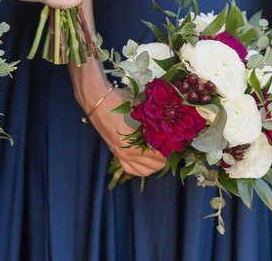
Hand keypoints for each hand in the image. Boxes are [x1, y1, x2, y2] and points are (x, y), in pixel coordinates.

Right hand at [69, 55, 164, 177]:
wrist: (97, 100)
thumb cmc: (119, 100)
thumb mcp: (140, 109)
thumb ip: (154, 122)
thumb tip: (172, 131)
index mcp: (133, 138)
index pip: (160, 152)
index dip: (170, 147)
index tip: (174, 140)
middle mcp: (126, 150)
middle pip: (155, 164)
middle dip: (165, 156)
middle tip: (168, 146)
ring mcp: (120, 153)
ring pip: (145, 170)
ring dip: (155, 164)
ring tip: (160, 154)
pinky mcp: (115, 153)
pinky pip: (131, 170)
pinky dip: (141, 168)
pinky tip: (146, 160)